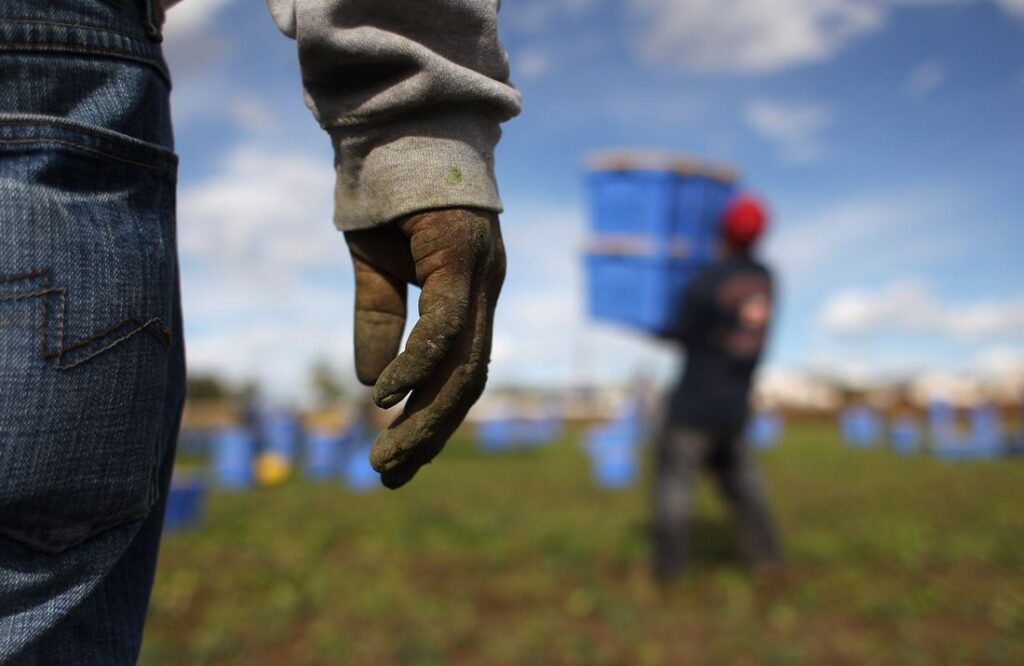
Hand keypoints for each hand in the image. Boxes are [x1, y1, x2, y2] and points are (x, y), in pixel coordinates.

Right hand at [345, 208, 505, 488]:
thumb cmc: (389, 194)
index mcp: (470, 295)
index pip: (462, 372)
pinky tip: (386, 397)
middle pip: (469, 380)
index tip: (399, 458)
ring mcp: (479, 273)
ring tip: (387, 458)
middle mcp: (485, 290)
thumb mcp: (375, 268)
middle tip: (390, 477)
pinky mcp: (460, 253)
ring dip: (426, 418)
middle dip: (431, 435)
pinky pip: (445, 322)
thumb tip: (370, 385)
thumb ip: (377, 321)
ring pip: (464, 364)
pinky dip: (417, 364)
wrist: (396, 124)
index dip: (433, 420)